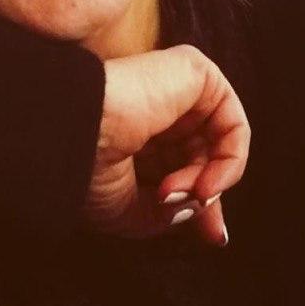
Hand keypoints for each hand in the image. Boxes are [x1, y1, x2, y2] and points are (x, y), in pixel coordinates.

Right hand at [85, 45, 249, 245]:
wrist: (72, 131)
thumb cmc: (85, 170)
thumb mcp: (131, 212)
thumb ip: (173, 214)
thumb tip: (210, 222)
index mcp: (133, 135)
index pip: (181, 168)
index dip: (199, 204)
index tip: (208, 235)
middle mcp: (155, 109)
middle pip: (205, 157)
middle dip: (208, 196)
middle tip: (200, 221)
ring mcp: (174, 88)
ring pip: (217, 143)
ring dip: (208, 181)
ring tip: (175, 193)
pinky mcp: (192, 70)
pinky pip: (232, 120)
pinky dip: (230, 158)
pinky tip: (205, 180)